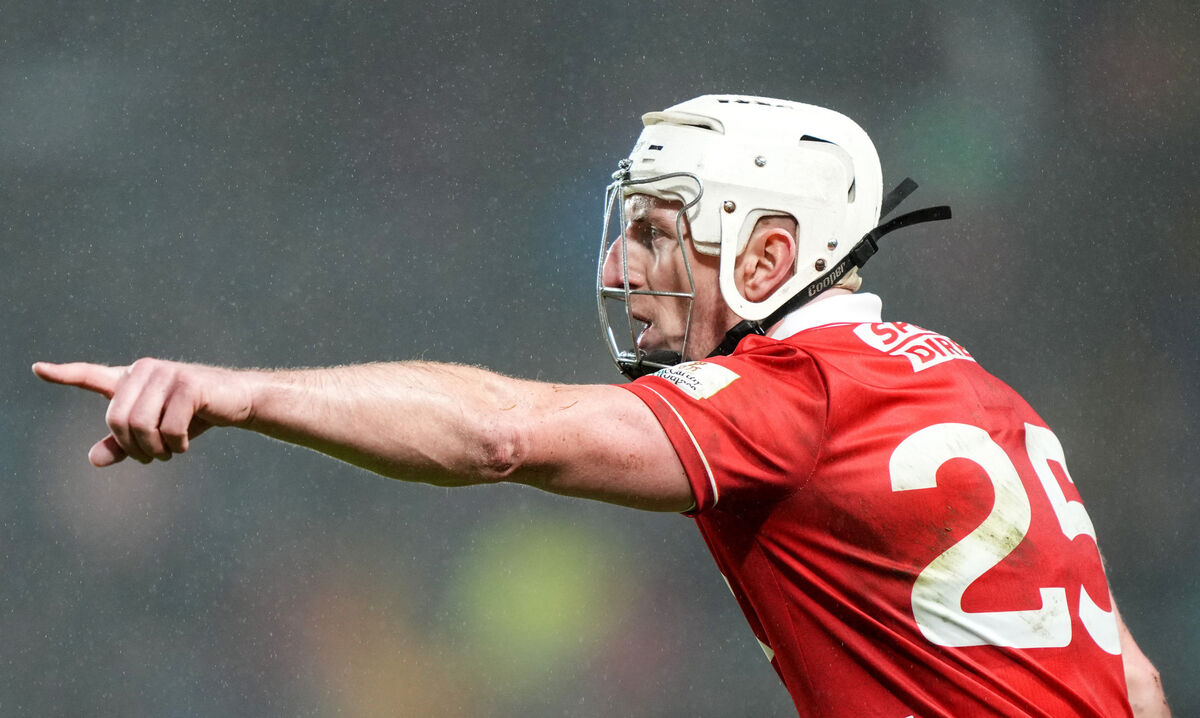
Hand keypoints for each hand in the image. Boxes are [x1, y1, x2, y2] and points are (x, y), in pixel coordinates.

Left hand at [33, 358, 253, 466]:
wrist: (238, 401)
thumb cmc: (194, 415)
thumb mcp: (156, 432)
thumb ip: (124, 444)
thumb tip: (93, 460)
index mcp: (131, 378)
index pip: (91, 375)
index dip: (64, 374)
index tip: (37, 369)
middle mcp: (144, 370)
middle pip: (116, 419)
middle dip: (133, 447)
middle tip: (152, 457)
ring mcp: (166, 374)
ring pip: (139, 424)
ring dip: (154, 448)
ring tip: (169, 452)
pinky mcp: (188, 385)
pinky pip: (168, 426)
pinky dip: (175, 444)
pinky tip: (183, 444)